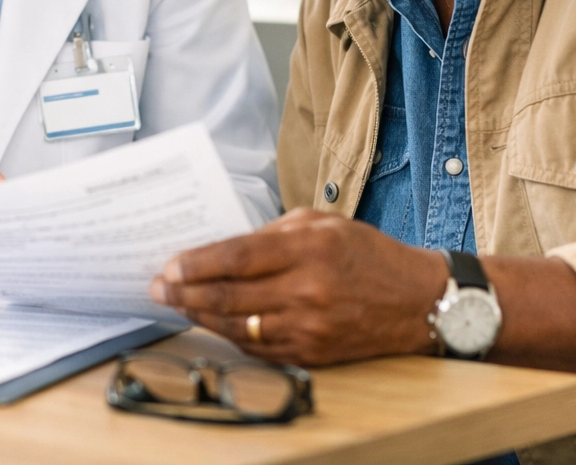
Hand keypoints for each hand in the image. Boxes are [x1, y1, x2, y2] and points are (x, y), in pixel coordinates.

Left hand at [149, 208, 447, 365]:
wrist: (416, 301)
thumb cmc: (367, 254)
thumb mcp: (322, 223)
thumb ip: (272, 233)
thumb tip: (223, 247)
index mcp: (308, 249)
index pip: (237, 257)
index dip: (196, 264)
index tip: (169, 266)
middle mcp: (306, 290)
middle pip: (228, 296)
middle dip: (185, 292)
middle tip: (158, 288)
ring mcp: (308, 327)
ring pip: (237, 326)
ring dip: (199, 316)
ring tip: (177, 304)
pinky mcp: (311, 353)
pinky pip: (257, 347)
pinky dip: (229, 335)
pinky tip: (212, 323)